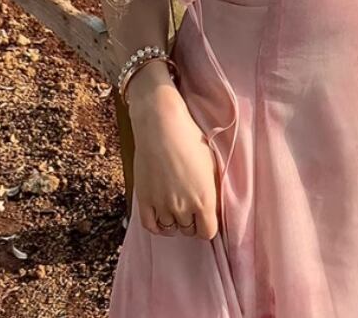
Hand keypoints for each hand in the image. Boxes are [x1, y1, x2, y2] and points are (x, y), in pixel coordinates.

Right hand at [130, 86, 220, 239]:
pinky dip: (157, 225)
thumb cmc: (190, 139)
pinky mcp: (144, 199)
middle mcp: (183, 207)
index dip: (207, 226)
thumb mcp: (211, 164)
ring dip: (175, 222)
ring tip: (177, 208)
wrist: (162, 125)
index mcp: (205, 199)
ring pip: (170, 228)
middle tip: (191, 208)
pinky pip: (151, 226)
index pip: (208, 232)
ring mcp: (162, 205)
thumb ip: (212, 190)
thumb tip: (212, 205)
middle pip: (189, 230)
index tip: (206, 218)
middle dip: (192, 221)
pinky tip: (162, 216)